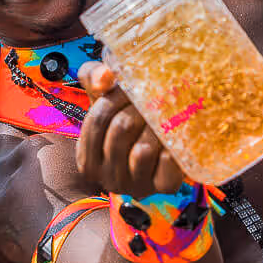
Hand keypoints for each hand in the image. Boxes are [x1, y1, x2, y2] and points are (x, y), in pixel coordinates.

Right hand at [74, 63, 186, 195]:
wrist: (158, 151)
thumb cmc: (125, 120)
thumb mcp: (103, 98)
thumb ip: (94, 78)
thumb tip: (105, 75)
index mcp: (88, 160)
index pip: (97, 120)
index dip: (115, 97)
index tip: (128, 86)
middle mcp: (109, 179)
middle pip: (121, 130)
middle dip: (139, 106)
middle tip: (153, 94)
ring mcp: (137, 186)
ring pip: (143, 148)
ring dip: (156, 125)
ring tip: (163, 113)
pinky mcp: (165, 186)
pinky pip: (168, 161)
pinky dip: (173, 143)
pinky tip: (175, 132)